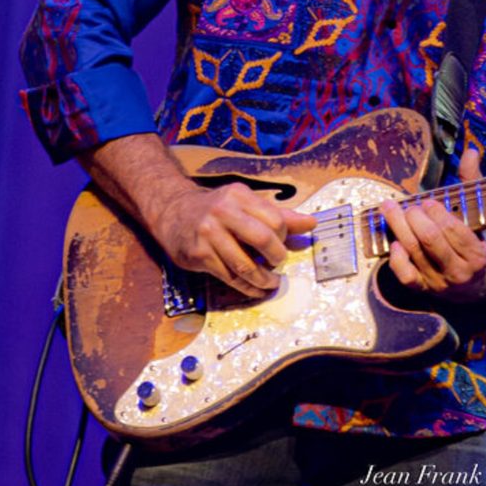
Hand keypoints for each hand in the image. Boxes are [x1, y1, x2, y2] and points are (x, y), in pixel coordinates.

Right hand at [79, 133, 316, 299]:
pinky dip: (247, 287)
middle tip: (279, 264)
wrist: (173, 213)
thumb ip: (279, 214)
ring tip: (272, 283)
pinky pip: (229, 277)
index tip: (283, 244)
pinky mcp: (198, 255)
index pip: (275, 219)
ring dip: (263, 279)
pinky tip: (256, 289)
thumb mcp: (246, 204)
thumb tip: (312, 223)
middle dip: (277, 257)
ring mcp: (208, 234)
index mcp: (240, 195)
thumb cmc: (218, 209)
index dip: (284, 237)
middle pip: (262, 239)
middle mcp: (223, 212)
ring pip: (245, 264)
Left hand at [380, 148, 485, 302]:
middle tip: (409, 206)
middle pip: (430, 241)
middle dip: (415, 219)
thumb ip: (473, 182)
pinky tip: (393, 242)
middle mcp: (460, 272)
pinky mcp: (425, 290)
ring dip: (399, 228)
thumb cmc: (476, 239)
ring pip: (415, 254)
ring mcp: (440, 283)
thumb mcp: (479, 213)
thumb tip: (471, 151)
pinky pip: (407, 278)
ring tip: (389, 208)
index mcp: (478, 254)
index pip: (453, 230)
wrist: (481, 282)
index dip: (437, 214)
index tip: (428, 201)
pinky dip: (397, 260)